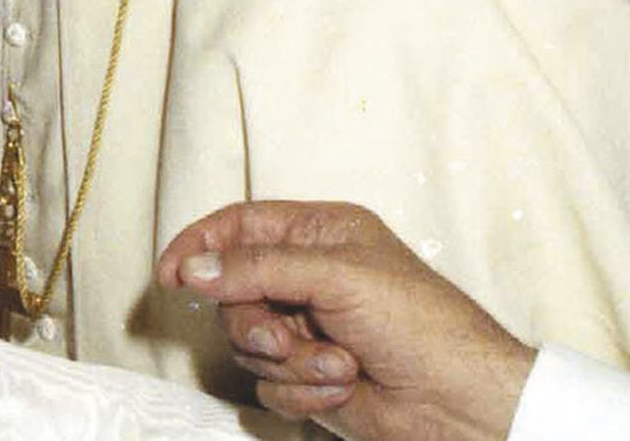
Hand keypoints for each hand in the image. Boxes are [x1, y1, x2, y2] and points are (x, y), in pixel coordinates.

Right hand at [157, 201, 534, 440]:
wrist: (459, 404)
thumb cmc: (421, 324)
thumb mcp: (337, 276)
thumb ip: (258, 268)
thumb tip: (194, 267)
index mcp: (318, 234)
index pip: (239, 227)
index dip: (200, 246)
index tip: (170, 275)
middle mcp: (308, 278)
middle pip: (233, 293)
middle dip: (256, 323)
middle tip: (283, 337)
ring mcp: (307, 329)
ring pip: (249, 344)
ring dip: (291, 362)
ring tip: (337, 365)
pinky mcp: (309, 377)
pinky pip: (268, 385)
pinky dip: (301, 392)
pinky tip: (344, 386)